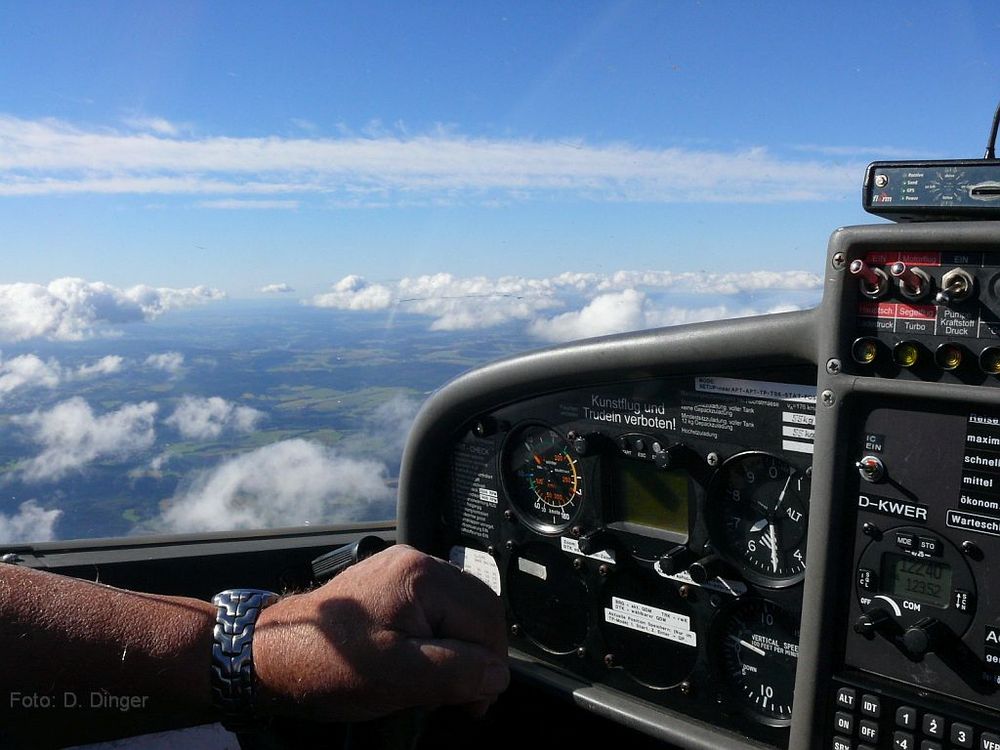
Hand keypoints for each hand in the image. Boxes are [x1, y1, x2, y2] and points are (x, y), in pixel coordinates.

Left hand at [252, 545, 508, 721]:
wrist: (266, 654)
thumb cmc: (326, 665)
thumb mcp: (397, 679)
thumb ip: (455, 673)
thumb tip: (498, 674)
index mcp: (423, 577)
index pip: (486, 620)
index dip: (489, 667)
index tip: (472, 706)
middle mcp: (416, 562)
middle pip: (478, 608)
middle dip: (476, 655)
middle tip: (459, 698)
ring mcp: (401, 568)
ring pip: (459, 608)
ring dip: (459, 646)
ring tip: (438, 682)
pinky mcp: (389, 581)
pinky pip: (435, 606)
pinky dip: (439, 635)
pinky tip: (422, 659)